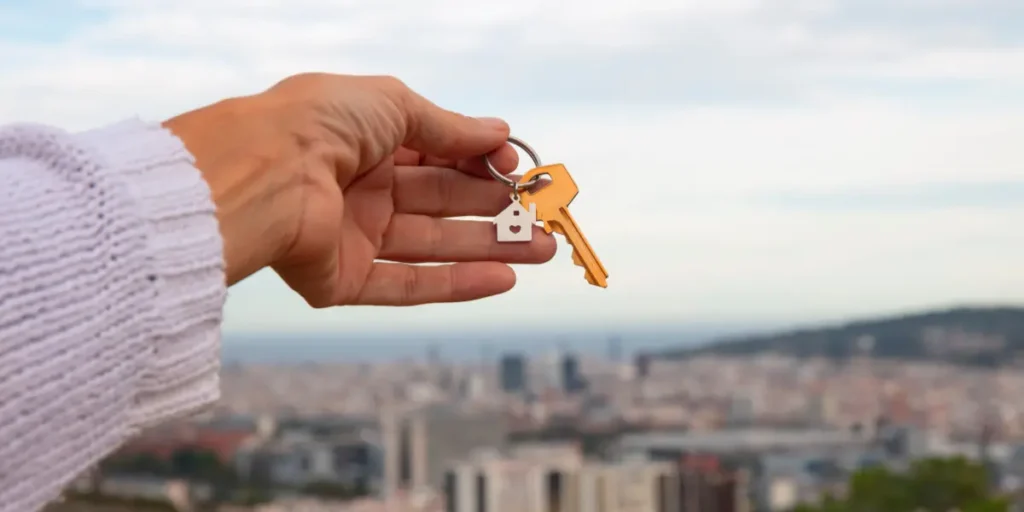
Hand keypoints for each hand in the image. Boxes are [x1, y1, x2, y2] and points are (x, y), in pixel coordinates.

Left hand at [163, 73, 555, 306]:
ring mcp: (351, 237)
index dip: (480, 162)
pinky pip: (406, 285)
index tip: (518, 169)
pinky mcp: (340, 280)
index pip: (437, 156)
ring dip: (489, 248)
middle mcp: (360, 189)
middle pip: (442, 204)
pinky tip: (502, 279)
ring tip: (542, 250)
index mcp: (367, 142)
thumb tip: (500, 134)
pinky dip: (456, 284)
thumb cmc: (318, 122)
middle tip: (544, 222)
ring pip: (433, 246)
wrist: (260, 172)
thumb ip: (450, 128)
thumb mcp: (395, 105)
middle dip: (496, 212)